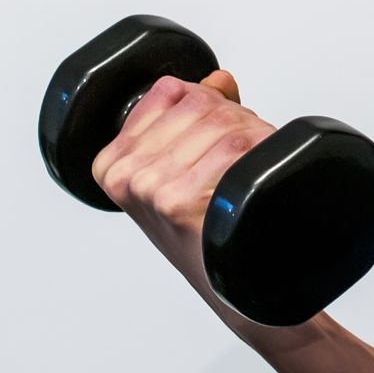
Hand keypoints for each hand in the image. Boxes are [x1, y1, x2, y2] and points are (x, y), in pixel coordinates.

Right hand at [90, 71, 277, 326]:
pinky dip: (260, 154)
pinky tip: (254, 185)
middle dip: (235, 121)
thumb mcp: (182, 173)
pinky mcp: (183, 201)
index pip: (170, 90)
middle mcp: (127, 175)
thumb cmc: (206, 239)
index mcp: (112, 163)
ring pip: (225, 121)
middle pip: (202, 103)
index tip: (214, 137)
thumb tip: (216, 80)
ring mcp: (152, 188)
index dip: (208, 104)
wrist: (233, 293)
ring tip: (249, 174)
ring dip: (253, 138)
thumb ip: (195, 115)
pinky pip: (237, 146)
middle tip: (242, 159)